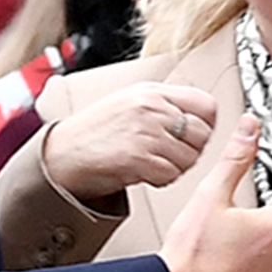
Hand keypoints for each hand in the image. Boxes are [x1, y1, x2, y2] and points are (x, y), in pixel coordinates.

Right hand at [45, 82, 222, 203]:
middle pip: (202, 134)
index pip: (206, 105)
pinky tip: (146, 173)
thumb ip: (164, 104)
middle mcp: (152, 108)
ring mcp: (146, 133)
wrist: (65, 153)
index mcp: (153, 92)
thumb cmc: (97, 131)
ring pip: (190, 157)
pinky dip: (162, 180)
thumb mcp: (131, 101)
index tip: (195, 135)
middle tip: (174, 155)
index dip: (206, 125)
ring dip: (177, 168)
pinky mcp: (139, 158)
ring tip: (156, 163)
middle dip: (193, 150)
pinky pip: (171, 175)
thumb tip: (199, 116)